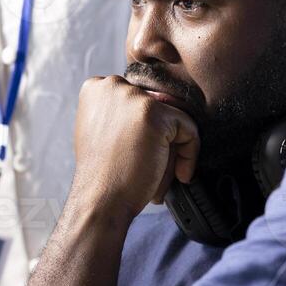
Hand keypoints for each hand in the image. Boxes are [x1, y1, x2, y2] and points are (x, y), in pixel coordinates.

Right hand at [70, 75, 198, 223]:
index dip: (144, 131)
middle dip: (159, 139)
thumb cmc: (103, 174)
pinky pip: (188, 129)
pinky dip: (189, 154)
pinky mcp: (154, 113)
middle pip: (157, 107)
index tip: (139, 154)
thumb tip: (154, 108)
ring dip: (172, 148)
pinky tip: (177, 174)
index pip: (139, 100)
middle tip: (148, 166)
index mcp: (96, 88)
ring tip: (157, 172)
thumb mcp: (102, 132)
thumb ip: (121, 114)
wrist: (100, 199)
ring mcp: (133, 97)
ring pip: (173, 118)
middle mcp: (112, 85)